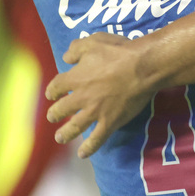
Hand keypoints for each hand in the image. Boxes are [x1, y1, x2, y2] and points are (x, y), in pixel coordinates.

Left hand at [45, 34, 152, 158]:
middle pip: (62, 109)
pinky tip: (83, 154)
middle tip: (53, 116)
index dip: (52, 91)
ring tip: (60, 138)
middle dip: (55, 113)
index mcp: (75, 78)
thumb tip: (66, 58)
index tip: (52, 94)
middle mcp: (81, 97)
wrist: (142, 68)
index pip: (56, 86)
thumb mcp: (94, 41)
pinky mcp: (110, 122)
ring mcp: (95, 112)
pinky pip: (97, 139)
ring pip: (74, 127)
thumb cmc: (119, 52)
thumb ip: (76, 49)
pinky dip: (89, 147)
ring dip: (65, 134)